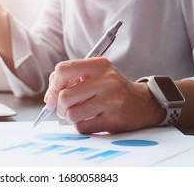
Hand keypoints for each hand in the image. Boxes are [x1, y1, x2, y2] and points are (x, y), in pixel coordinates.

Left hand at [44, 57, 164, 133]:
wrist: (144, 103)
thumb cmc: (112, 88)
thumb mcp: (95, 74)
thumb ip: (70, 80)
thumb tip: (49, 99)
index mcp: (99, 65)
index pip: (62, 70)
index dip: (54, 86)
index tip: (55, 95)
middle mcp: (106, 80)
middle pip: (64, 96)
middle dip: (60, 107)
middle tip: (66, 108)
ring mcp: (111, 100)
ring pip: (71, 114)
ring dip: (70, 118)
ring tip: (79, 114)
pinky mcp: (114, 120)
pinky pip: (82, 127)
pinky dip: (81, 126)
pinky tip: (91, 120)